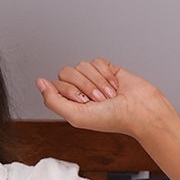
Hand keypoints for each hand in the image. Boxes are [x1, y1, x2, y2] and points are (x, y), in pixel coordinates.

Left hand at [36, 58, 169, 138]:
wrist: (140, 110)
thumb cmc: (112, 118)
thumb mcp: (76, 115)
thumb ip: (53, 100)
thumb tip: (39, 82)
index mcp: (69, 102)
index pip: (56, 85)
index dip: (71, 91)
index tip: (85, 102)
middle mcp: (79, 89)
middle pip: (67, 72)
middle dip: (84, 85)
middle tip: (98, 99)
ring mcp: (93, 78)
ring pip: (82, 65)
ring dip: (97, 81)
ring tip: (109, 94)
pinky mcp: (107, 69)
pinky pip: (97, 61)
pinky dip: (106, 74)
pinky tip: (115, 86)